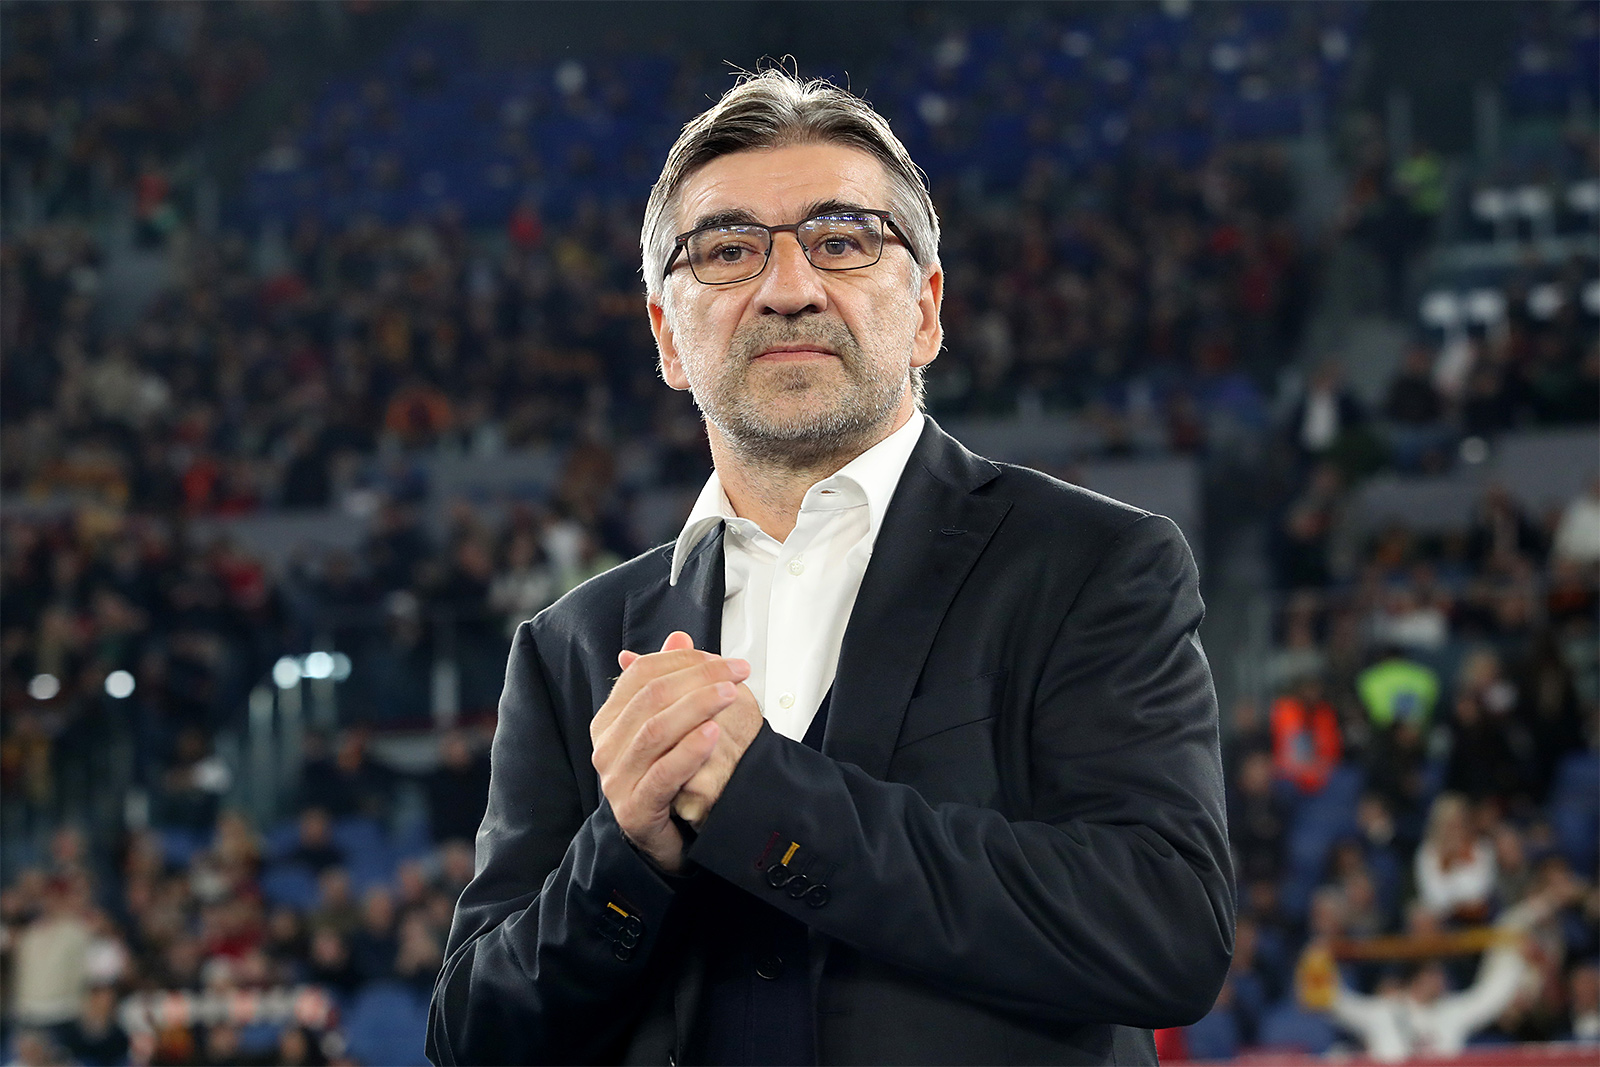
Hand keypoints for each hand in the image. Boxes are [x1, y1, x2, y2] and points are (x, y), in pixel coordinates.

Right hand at [618, 635, 762, 830]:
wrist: (664, 840)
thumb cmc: (665, 780)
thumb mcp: (669, 724)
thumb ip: (671, 681)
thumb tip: (679, 637)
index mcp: (609, 721)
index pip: (641, 674)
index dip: (684, 660)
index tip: (725, 660)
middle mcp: (606, 747)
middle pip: (652, 697)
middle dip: (700, 679)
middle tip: (737, 673)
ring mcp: (616, 779)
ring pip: (656, 730)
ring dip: (698, 707)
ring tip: (731, 695)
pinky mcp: (635, 808)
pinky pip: (664, 773)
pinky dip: (691, 750)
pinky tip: (714, 734)